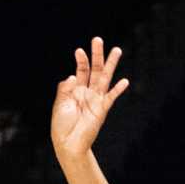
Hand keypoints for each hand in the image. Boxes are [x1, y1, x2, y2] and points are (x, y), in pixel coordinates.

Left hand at [49, 37, 129, 164]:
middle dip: (97, 55)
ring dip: (110, 64)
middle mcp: (88, 92)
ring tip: (117, 50)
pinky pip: (111, 98)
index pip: (81, 70)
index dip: (81, 60)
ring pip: (105, 78)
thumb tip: (73, 75)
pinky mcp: (102, 110)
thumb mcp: (60, 104)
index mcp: (76, 90)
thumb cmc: (61, 126)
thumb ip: (65, 89)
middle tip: (98, 40)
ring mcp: (96, 99)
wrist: (68, 144)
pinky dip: (117, 90)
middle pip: (95, 69)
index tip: (79, 50)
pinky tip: (124, 81)